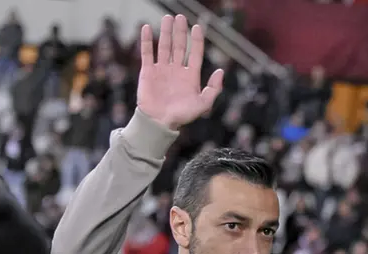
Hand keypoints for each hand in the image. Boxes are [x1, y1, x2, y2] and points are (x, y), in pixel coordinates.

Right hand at [137, 15, 223, 129]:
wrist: (159, 123)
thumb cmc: (182, 116)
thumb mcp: (203, 104)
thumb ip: (214, 88)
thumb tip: (221, 71)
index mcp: (191, 76)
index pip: (195, 53)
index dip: (196, 40)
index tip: (197, 27)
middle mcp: (177, 70)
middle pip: (180, 46)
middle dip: (181, 32)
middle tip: (181, 17)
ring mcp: (162, 70)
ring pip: (165, 46)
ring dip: (166, 32)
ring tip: (167, 18)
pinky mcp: (148, 72)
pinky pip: (147, 53)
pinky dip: (147, 40)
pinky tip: (148, 28)